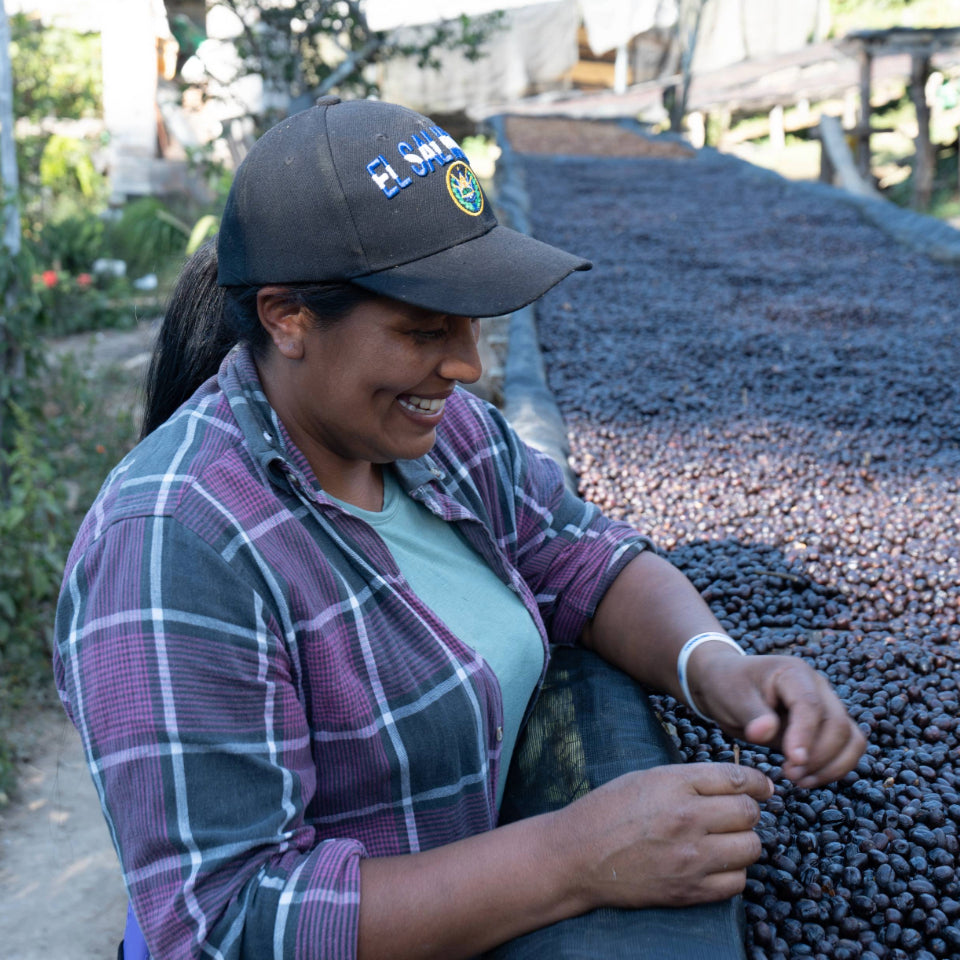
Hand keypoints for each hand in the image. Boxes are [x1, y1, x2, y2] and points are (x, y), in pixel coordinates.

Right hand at [560, 762, 771, 911]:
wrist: (578, 855)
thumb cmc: (608, 810)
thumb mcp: (647, 778)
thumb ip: (690, 779)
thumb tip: (735, 783)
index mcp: (675, 784)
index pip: (738, 778)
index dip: (759, 782)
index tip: (764, 787)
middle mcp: (688, 818)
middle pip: (749, 813)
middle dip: (748, 811)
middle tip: (736, 814)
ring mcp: (691, 857)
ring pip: (751, 848)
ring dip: (744, 842)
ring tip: (726, 839)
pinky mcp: (690, 891)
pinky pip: (737, 881)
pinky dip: (733, 872)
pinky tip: (715, 863)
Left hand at [690, 647, 866, 787]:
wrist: (726, 682)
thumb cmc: (728, 685)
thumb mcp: (732, 696)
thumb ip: (752, 714)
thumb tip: (766, 732)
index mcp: (793, 673)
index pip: (810, 705)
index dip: (805, 735)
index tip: (792, 761)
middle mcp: (817, 687)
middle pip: (838, 725)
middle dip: (818, 756)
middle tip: (789, 774)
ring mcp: (826, 705)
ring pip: (851, 739)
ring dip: (831, 766)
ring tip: (798, 779)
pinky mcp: (826, 726)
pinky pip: (847, 748)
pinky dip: (834, 767)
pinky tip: (807, 778)